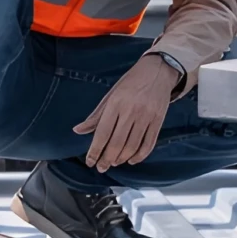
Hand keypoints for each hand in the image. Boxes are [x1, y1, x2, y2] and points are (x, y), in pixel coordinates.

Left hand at [73, 54, 179, 172]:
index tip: (90, 161)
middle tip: (101, 167)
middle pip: (117, 143)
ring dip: (121, 159)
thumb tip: (78, 130)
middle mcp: (131, 110)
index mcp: (116, 103)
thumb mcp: (111, 95)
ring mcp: (146, 116)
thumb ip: (96, 115)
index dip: (95, 150)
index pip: (102, 133)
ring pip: (132, 146)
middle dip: (107, 159)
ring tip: (114, 162)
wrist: (158, 70)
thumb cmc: (132, 82)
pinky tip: (131, 160)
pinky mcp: (158, 121)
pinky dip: (140, 156)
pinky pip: (148, 144)